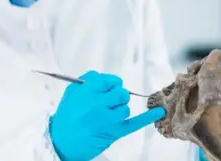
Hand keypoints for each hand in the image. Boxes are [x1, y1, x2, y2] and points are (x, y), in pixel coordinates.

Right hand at [49, 70, 164, 160]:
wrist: (62, 142)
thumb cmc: (67, 116)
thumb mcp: (71, 92)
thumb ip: (88, 80)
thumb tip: (106, 78)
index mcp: (87, 91)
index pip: (110, 80)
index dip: (111, 84)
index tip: (108, 88)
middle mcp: (98, 104)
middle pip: (121, 92)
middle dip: (117, 96)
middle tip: (108, 102)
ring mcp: (108, 119)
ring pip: (126, 108)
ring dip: (119, 110)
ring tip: (106, 116)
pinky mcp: (115, 132)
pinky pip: (135, 123)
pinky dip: (148, 117)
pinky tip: (159, 111)